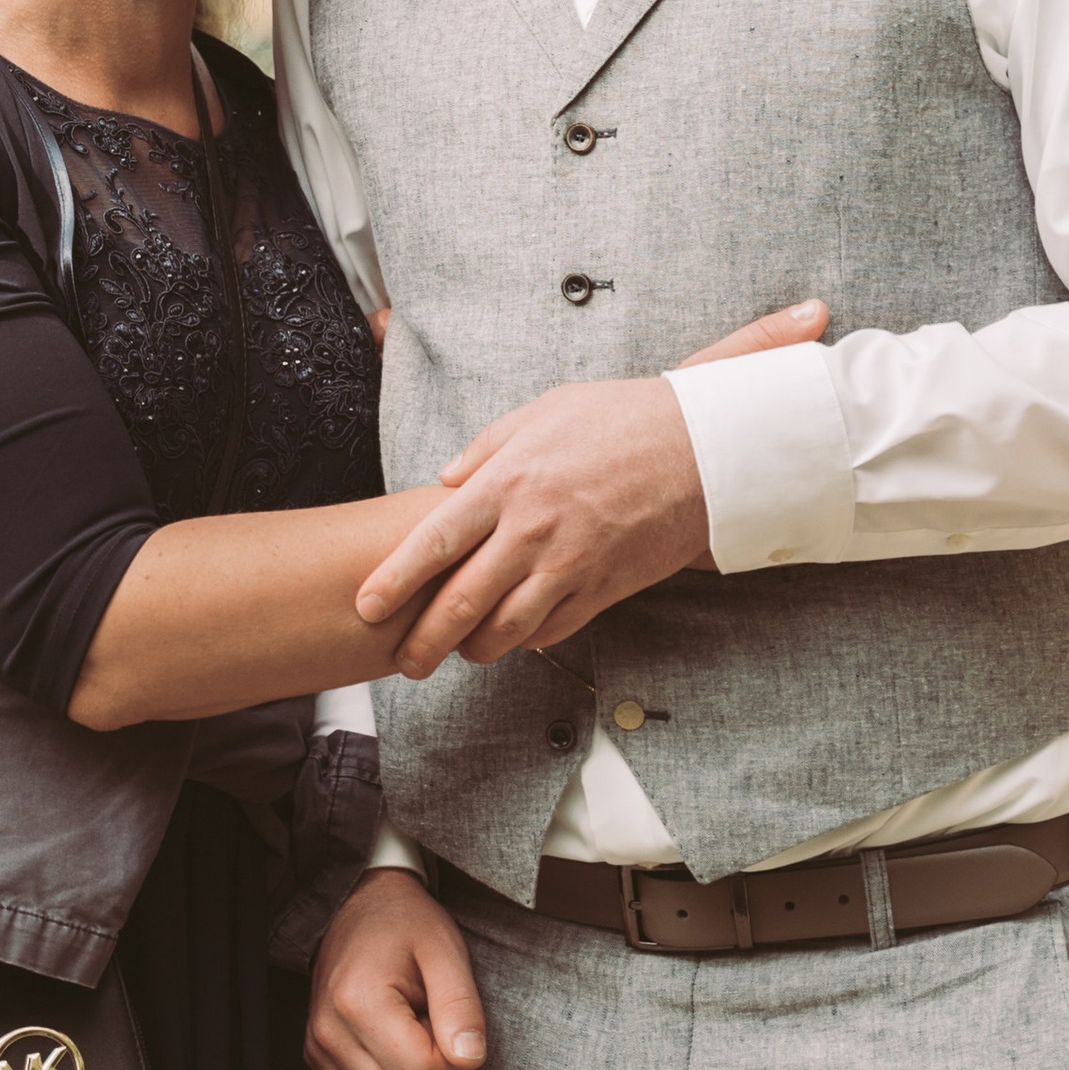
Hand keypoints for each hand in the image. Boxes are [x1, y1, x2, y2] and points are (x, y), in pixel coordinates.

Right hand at [306, 867, 486, 1069]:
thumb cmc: (408, 925)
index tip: (450, 1019)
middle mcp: (328, 1033)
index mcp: (358, 1003)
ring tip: (413, 1031)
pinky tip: (395, 1044)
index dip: (453, 1058)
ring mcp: (318, 1050)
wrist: (363, 905)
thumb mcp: (446, 952)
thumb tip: (470, 1059)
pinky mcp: (318, 1060)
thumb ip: (461, 1007)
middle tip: (432, 1022)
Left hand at [355, 297, 827, 672]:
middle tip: (402, 658)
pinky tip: (513, 638)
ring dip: (473, 648)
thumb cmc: (620, 419)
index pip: (434, 543)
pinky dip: (526, 641)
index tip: (366, 605)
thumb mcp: (543, 411)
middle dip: (422, 639)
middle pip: (460, 601)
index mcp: (508, 483)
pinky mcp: (605, 588)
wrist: (702, 447)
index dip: (393, 581)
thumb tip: (447, 480)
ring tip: (456, 653)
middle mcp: (532, 531)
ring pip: (505, 629)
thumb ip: (487, 448)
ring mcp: (571, 565)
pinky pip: (553, 630)